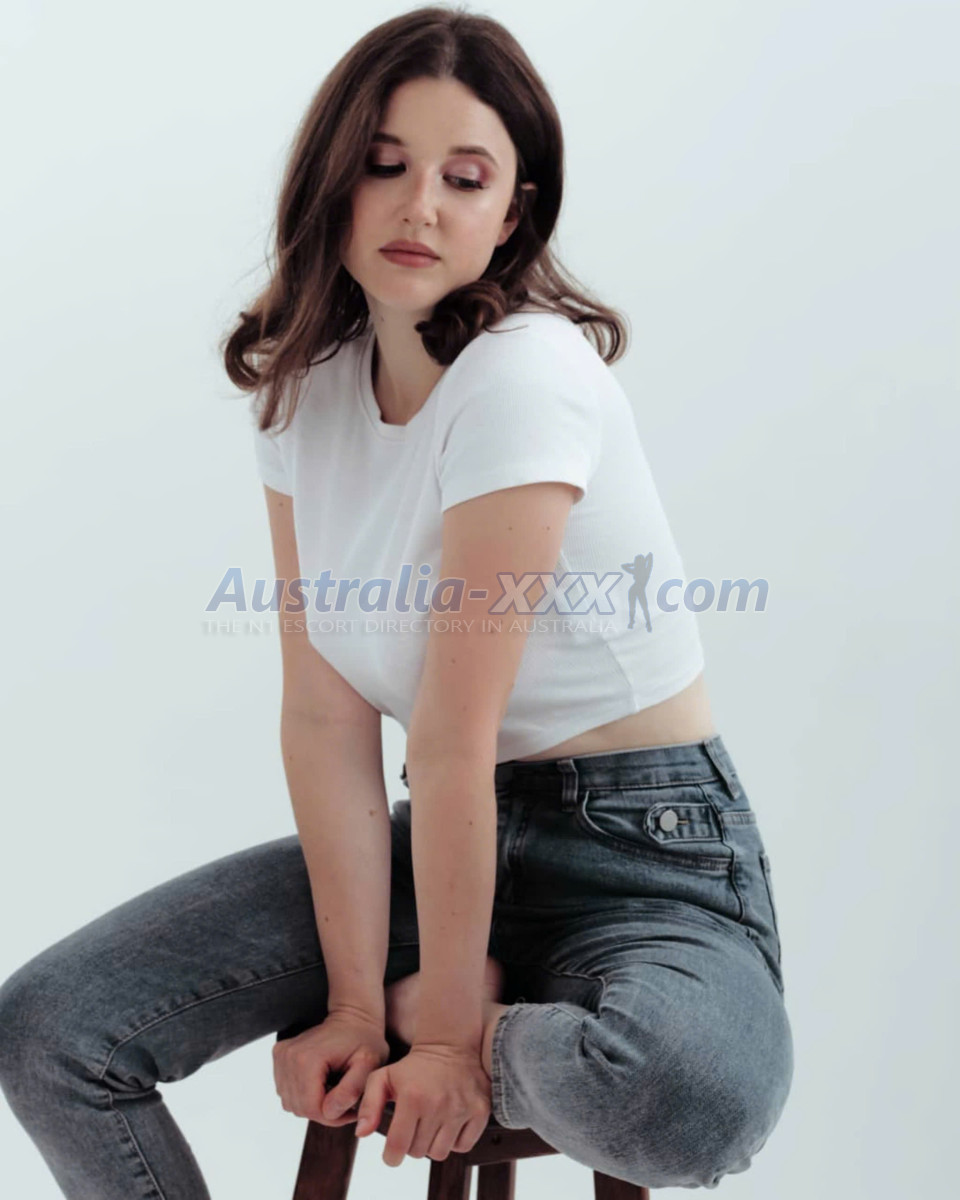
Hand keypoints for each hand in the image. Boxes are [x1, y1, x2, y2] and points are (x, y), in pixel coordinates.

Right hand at [273, 1008, 389, 1125]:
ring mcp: (281, 1055)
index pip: (312, 1109)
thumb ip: (351, 1090)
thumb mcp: (369, 1064)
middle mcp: (288, 1057)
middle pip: (301, 1108)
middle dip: (325, 1111)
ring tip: (334, 1091)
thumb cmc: (364, 1040)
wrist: (352, 1017)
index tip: (352, 1107)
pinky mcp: (279, 1056)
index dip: (334, 1116)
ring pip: (292, 1103)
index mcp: (308, 1059)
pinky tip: (320, 1084)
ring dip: (313, 1104)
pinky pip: (286, 1093)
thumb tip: (329, 1112)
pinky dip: (303, 1095)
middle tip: (346, 1101)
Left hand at [355, 1042, 490, 1165]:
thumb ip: (369, 1105)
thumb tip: (362, 1133)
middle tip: (413, 1126)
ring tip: (430, 1124)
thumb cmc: (413, 1065)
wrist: (451, 1044)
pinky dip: (454, 1141)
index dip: (391, 1156)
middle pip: (418, 1152)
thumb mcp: (383, 1077)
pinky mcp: (480, 1111)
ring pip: (440, 1153)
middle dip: (411, 1144)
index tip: (392, 1151)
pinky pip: (463, 1146)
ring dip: (432, 1144)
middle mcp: (438, 1105)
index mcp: (412, 1097)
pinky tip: (448, 1123)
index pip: (398, 1147)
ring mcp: (461, 1109)